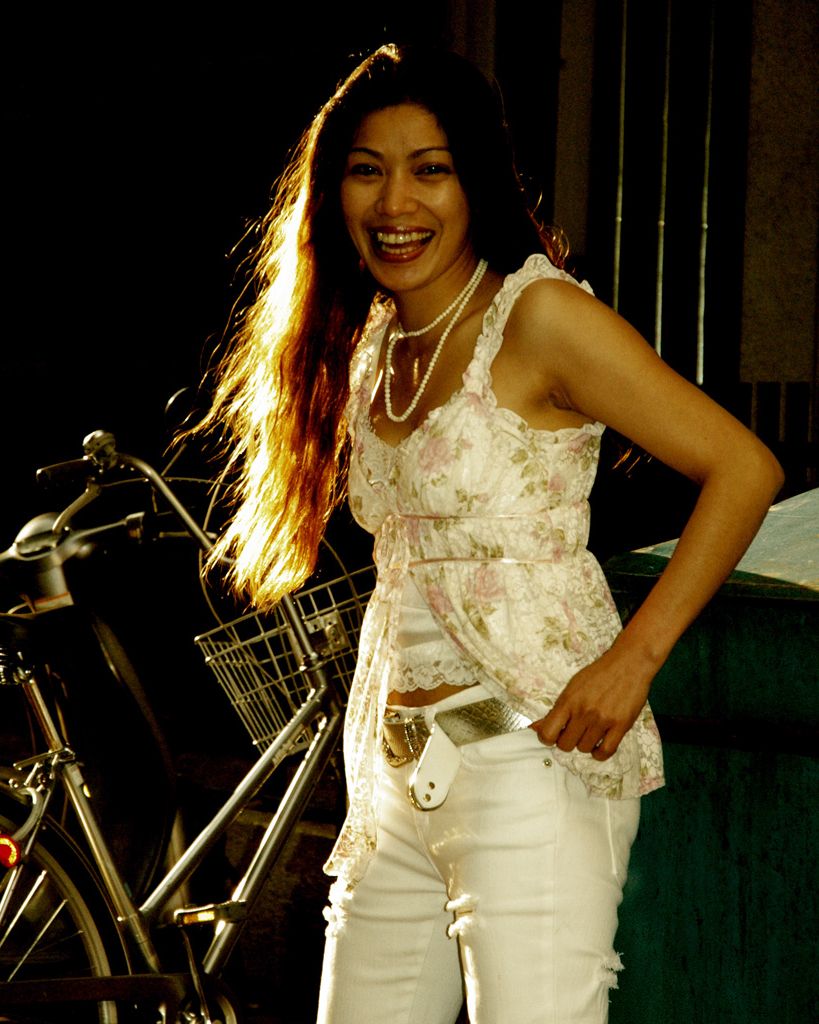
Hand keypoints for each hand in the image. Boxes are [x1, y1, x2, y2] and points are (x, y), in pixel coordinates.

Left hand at [530, 646, 653, 760]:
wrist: (629, 663)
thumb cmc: (599, 673)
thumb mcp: (573, 686)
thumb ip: (556, 709)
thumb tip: (535, 727)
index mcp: (568, 700)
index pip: (547, 733)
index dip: (547, 738)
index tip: (553, 735)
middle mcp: (584, 712)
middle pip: (565, 745)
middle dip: (566, 741)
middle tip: (574, 732)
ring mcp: (603, 720)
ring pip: (584, 749)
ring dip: (585, 744)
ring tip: (589, 733)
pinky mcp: (621, 725)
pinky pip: (606, 752)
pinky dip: (599, 754)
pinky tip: (599, 746)